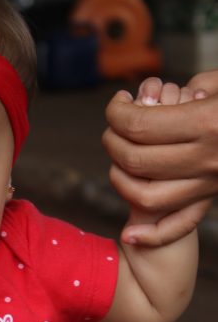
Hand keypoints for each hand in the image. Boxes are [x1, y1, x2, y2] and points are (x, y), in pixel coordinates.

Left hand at [103, 75, 215, 244]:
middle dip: (113, 141)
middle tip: (113, 127)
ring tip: (118, 159)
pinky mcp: (211, 198)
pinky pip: (178, 225)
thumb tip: (164, 100)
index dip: (116, 113)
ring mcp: (209, 183)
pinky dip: (152, 235)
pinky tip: (130, 234)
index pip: (140, 125)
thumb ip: (194, 87)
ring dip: (120, 179)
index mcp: (206, 122)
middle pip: (136, 159)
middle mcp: (206, 158)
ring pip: (147, 195)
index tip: (117, 104)